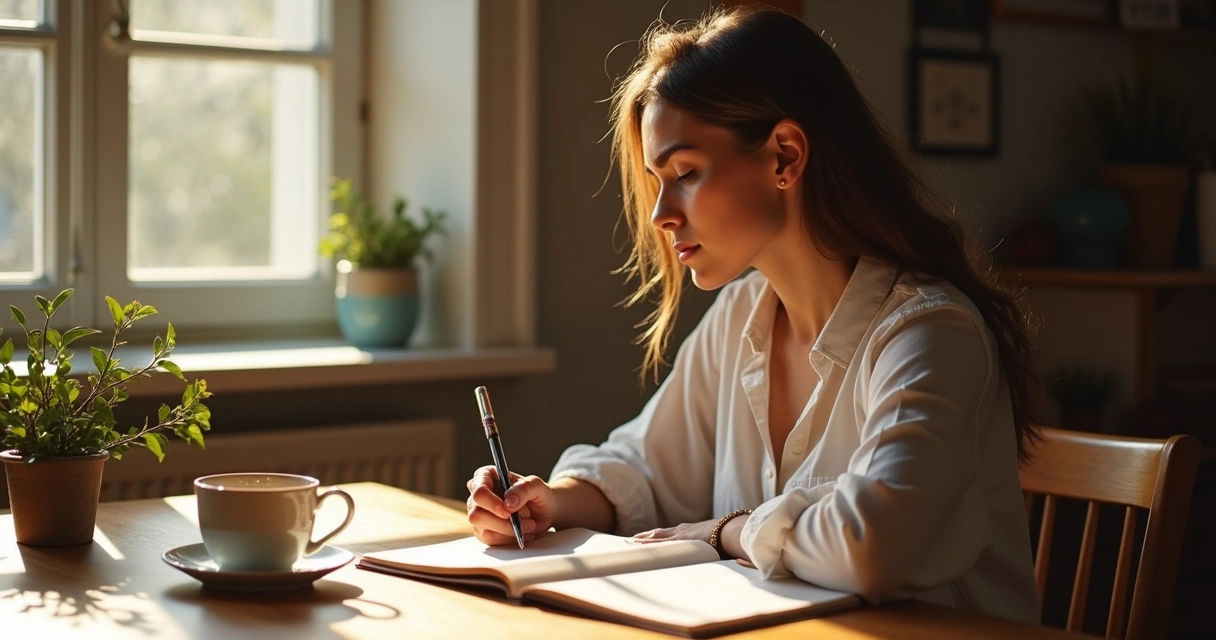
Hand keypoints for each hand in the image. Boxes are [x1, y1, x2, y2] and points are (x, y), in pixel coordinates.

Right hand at [465, 465, 557, 545]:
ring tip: (529, 525)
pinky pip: (490, 540)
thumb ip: (523, 489)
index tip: (508, 510)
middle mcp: (478, 496)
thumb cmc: (538, 494)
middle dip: (502, 521)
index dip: (491, 503)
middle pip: (476, 513)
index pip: (478, 491)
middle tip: (524, 521)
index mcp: (485, 476)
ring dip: (508, 530)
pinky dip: (509, 538)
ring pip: (483, 528)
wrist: (544, 511)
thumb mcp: (536, 485)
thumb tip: (508, 502)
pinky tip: (521, 532)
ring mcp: (478, 514)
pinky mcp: (483, 531)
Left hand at [633, 517, 754, 566]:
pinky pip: (660, 542)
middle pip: (662, 533)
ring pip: (658, 536)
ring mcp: (681, 535)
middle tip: (635, 539)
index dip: (662, 535)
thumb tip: (725, 555)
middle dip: (649, 536)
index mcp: (693, 531)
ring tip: (632, 542)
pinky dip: (648, 544)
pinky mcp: (680, 540)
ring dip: (645, 540)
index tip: (653, 536)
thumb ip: (716, 547)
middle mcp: (684, 530)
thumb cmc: (729, 537)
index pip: (673, 533)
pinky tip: (639, 545)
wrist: (731, 530)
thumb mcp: (719, 542)